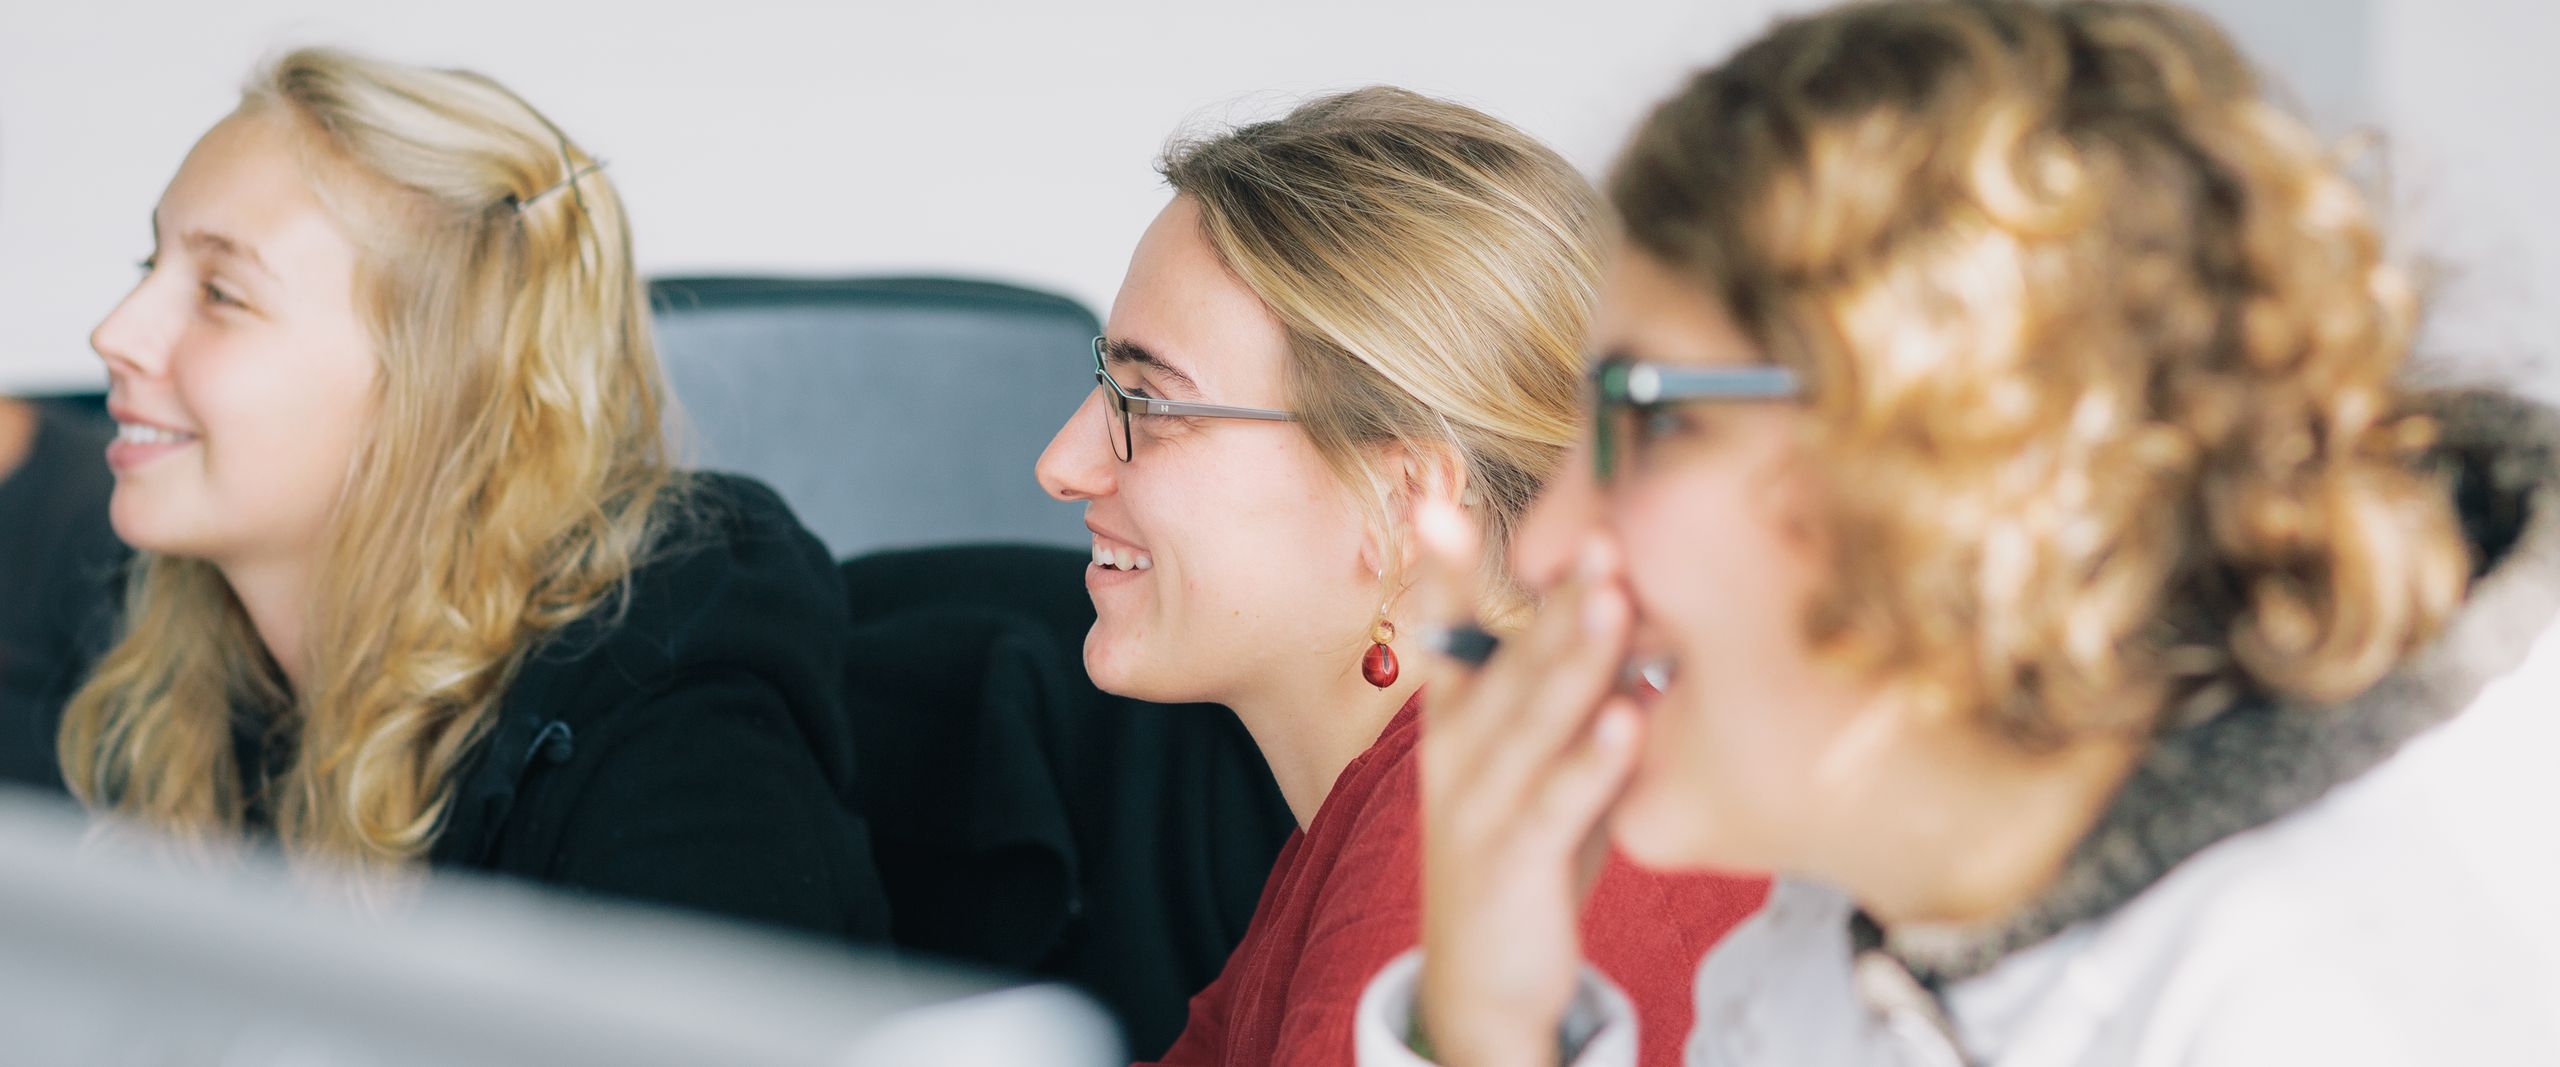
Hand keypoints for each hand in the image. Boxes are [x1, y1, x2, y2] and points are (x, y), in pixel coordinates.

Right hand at [1411, 501, 1641, 1066]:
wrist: (1484, 985)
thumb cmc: (1527, 859)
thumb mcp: (1546, 770)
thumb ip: (1582, 706)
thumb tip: (1649, 632)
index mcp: (1456, 725)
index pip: (1447, 632)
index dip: (1442, 568)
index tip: (1435, 499)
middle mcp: (1457, 755)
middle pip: (1510, 657)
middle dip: (1556, 591)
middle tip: (1599, 523)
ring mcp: (1477, 806)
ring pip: (1533, 717)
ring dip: (1576, 653)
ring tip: (1614, 594)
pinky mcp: (1511, 859)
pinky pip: (1556, 800)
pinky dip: (1592, 758)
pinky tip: (1627, 716)